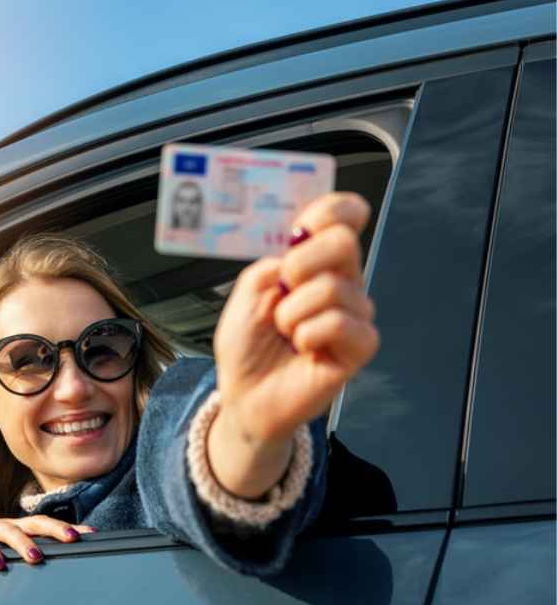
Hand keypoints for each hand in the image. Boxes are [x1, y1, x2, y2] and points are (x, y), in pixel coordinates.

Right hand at [0, 514, 92, 569]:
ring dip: (21, 542)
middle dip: (54, 529)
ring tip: (37, 557)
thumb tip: (39, 595)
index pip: (40, 527)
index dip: (64, 530)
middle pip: (30, 522)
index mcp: (4, 532)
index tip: (93, 536)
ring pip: (3, 528)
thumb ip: (6, 570)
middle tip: (75, 539)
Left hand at [210, 192, 379, 494]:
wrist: (245, 396)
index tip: (303, 226)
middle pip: (343, 241)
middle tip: (281, 291)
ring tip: (284, 332)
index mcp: (315, 261)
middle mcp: (341, 281)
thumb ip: (268, 264)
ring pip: (334, 287)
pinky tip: (302, 347)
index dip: (330, 209)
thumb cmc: (247, 347)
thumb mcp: (244, 294)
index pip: (343, 216)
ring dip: (292, 312)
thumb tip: (295, 248)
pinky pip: (342, 323)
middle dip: (300, 263)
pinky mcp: (360, 346)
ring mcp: (353, 313)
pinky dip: (309, 334)